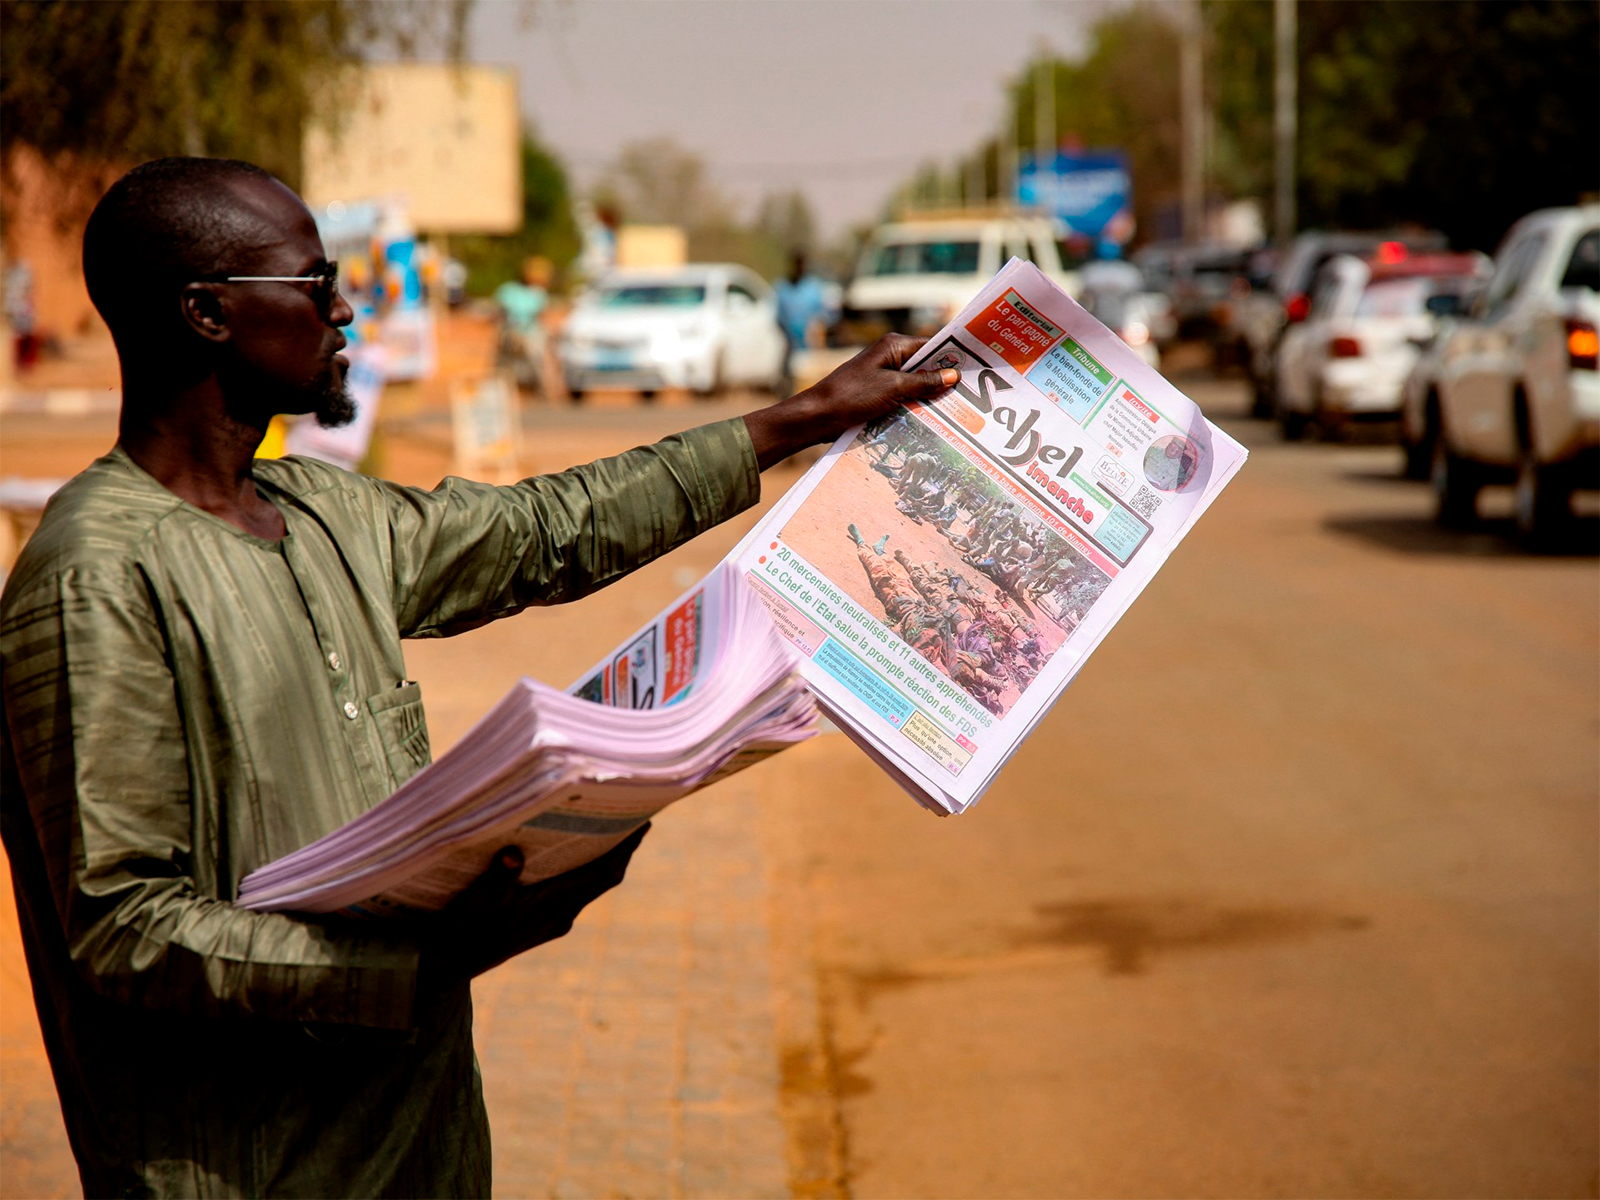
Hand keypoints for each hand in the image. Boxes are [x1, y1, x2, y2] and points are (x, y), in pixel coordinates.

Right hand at [421, 824, 649, 989]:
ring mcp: (551, 922)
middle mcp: (561, 915)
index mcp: (554, 906)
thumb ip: (498, 877)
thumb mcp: (477, 900)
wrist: (446, 966)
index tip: (645, 821)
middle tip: (633, 814)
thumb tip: (513, 854)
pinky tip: (569, 856)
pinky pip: (572, 893)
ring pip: (588, 886)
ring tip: (608, 828)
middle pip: (603, 877)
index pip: (604, 874)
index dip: (627, 849)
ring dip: (600, 860)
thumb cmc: (462, 930)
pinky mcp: (538, 925)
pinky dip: (579, 871)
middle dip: (620, 848)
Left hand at [742, 334, 959, 469]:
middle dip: (945, 380)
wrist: (817, 417)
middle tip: (973, 395)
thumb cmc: (852, 397)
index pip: (932, 347)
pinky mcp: (878, 394)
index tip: (977, 369)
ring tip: (958, 410)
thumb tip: (954, 375)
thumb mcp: (893, 389)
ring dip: (930, 396)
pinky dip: (916, 406)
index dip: (953, 358)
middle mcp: (890, 357)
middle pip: (926, 367)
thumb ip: (924, 382)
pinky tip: (933, 419)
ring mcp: (884, 377)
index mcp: (893, 346)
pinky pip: (904, 398)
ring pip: (917, 385)